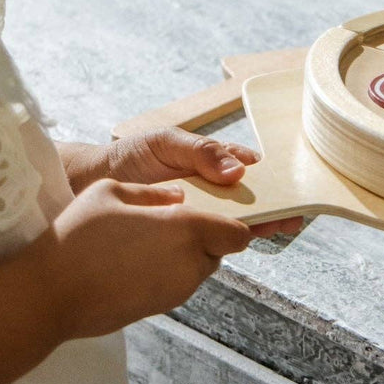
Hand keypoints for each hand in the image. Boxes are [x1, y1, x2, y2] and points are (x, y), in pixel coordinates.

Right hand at [38, 178, 251, 339]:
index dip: (232, 223)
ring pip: (198, 269)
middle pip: (218, 251)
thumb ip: (153, 193)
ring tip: (148, 241)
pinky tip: (134, 262)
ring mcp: (176, 292)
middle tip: (173, 224)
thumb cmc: (76, 237)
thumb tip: (177, 199)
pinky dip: (167, 273)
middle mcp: (190, 264)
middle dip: (205, 237)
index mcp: (187, 230)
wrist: (46, 296)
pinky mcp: (159, 310)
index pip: (238, 233)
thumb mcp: (111, 190)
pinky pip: (176, 285)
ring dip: (185, 256)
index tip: (216, 214)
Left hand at [78, 128, 305, 237]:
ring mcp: (202, 209)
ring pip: (237, 217)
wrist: (91, 182)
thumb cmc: (132, 155)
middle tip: (292, 215)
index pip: (250, 167)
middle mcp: (213, 186)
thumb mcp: (167, 142)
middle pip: (252, 196)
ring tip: (278, 228)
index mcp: (213, 159)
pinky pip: (214, 235)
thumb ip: (201, 152)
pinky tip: (243, 241)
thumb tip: (239, 170)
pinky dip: (230, 238)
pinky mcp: (187, 230)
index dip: (272, 177)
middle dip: (275, 205)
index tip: (289, 187)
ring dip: (259, 223)